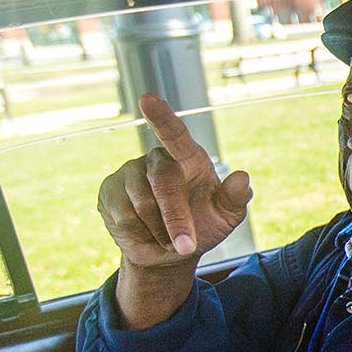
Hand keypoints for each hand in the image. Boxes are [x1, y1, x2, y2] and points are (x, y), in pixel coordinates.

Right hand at [97, 94, 252, 268]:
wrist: (171, 252)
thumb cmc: (204, 225)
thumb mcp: (227, 216)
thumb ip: (236, 198)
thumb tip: (243, 178)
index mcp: (187, 157)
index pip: (175, 134)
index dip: (162, 117)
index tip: (147, 99)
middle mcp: (155, 160)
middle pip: (163, 184)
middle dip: (176, 219)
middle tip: (186, 247)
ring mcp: (128, 174)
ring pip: (141, 206)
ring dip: (161, 232)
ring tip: (169, 238)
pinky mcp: (108, 192)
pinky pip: (122, 217)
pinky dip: (140, 236)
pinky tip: (147, 235)